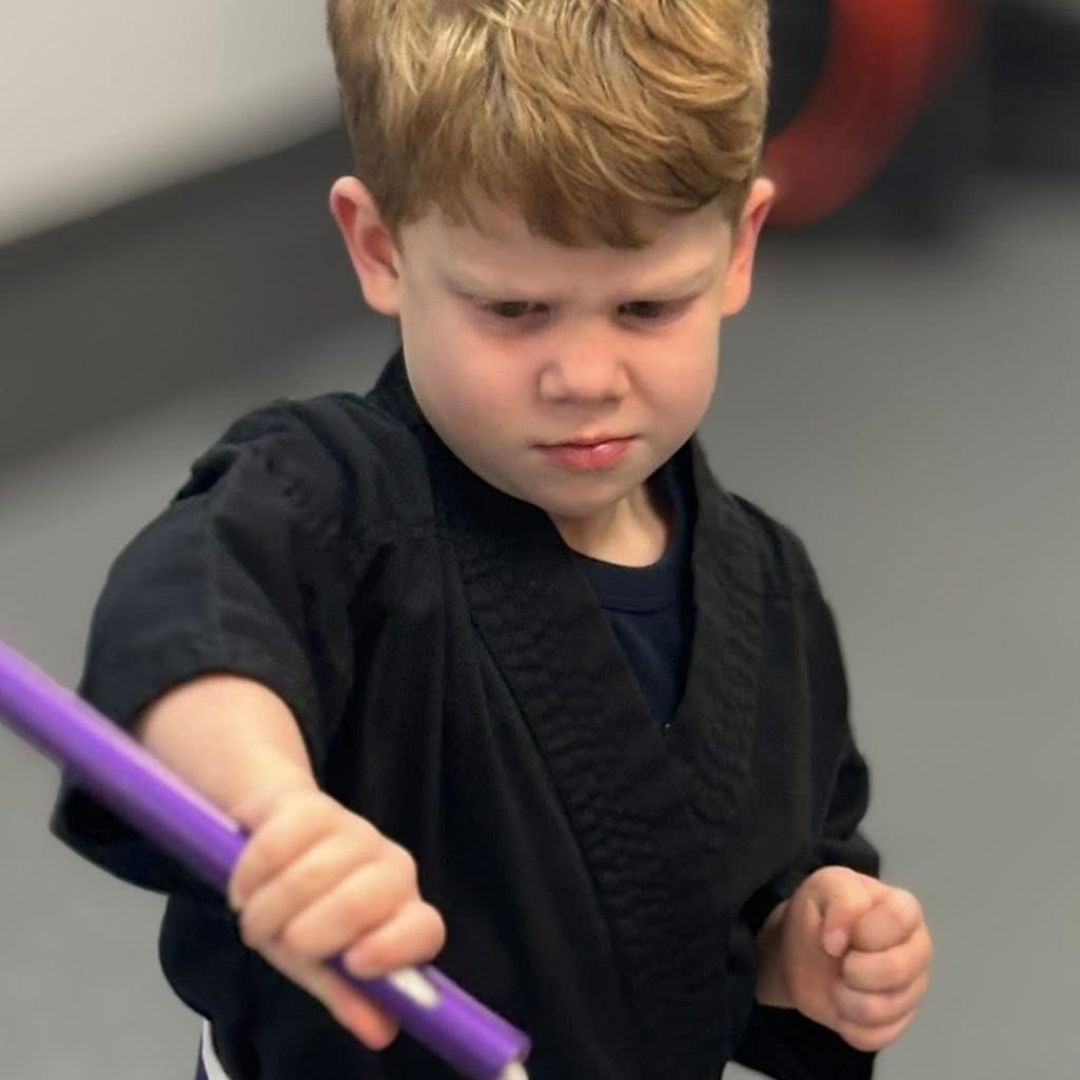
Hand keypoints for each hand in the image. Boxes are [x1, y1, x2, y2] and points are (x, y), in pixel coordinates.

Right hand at [228, 787, 445, 1049]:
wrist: (274, 836)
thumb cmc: (306, 910)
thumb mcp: (322, 963)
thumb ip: (350, 995)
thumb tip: (381, 1034)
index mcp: (402, 912)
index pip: (424, 929)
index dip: (393, 948)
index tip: (354, 963)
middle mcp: (389, 866)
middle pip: (362, 899)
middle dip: (310, 932)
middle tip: (283, 943)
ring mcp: (355, 831)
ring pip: (312, 874)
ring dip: (268, 908)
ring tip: (255, 918)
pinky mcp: (313, 805)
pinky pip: (278, 842)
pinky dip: (251, 873)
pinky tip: (244, 886)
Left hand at [763, 866, 932, 1051]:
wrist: (800, 950)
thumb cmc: (820, 912)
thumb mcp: (824, 887)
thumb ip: (840, 899)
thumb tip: (840, 941)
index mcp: (904, 909)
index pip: (900, 918)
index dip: (865, 929)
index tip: (839, 934)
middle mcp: (917, 950)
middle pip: (898, 969)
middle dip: (856, 969)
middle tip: (839, 963)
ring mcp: (912, 988)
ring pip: (890, 1008)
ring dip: (849, 1000)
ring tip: (836, 985)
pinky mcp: (898, 1021)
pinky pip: (880, 1036)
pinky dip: (851, 1026)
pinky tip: (841, 1010)